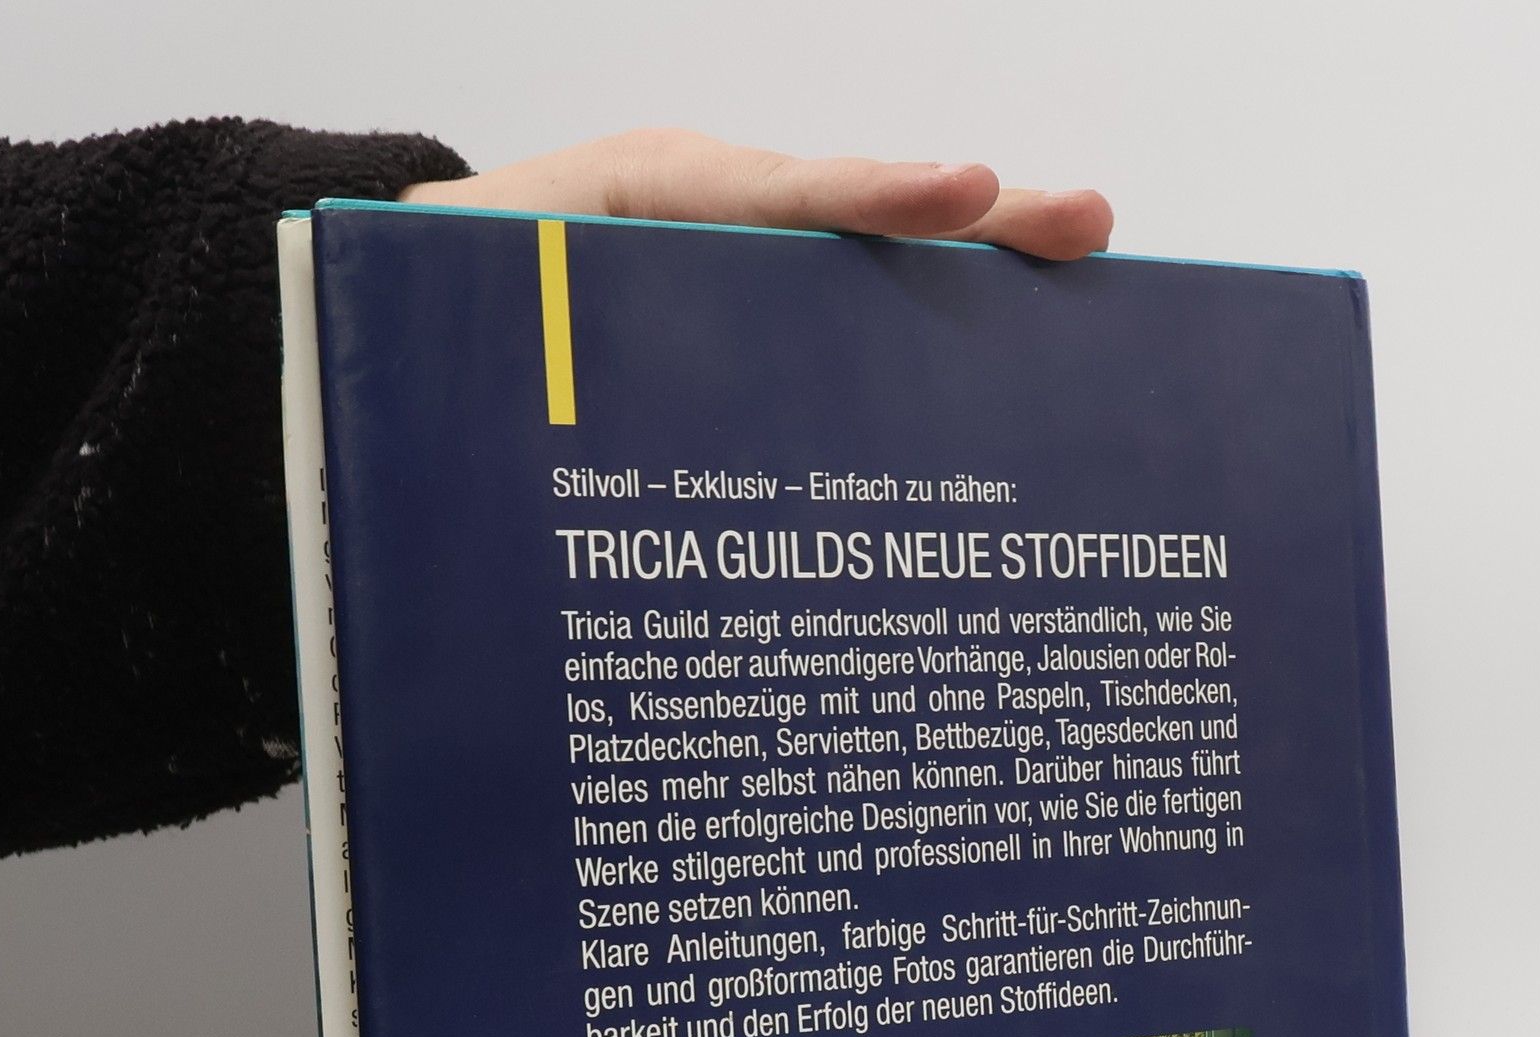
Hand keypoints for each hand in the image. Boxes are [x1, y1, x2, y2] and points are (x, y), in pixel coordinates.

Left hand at [401, 128, 1112, 261]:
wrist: (452, 270)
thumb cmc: (457, 277)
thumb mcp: (464, 275)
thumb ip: (496, 278)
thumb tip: (478, 283)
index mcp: (655, 192)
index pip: (782, 194)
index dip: (875, 199)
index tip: (967, 191)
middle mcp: (726, 210)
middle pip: (863, 209)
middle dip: (977, 218)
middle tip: (1087, 221)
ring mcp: (756, 250)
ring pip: (875, 253)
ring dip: (977, 263)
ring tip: (1083, 258)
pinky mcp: (765, 293)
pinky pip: (855, 293)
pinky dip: (934, 305)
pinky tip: (1008, 344)